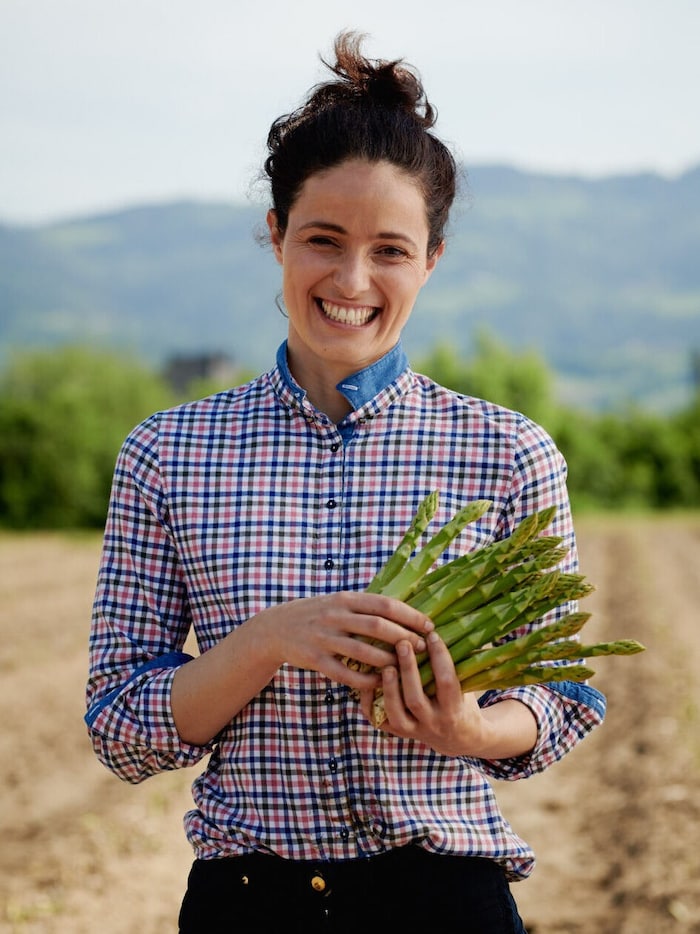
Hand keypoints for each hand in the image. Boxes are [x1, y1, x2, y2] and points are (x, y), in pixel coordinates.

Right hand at [257, 591, 433, 691]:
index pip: (385, 604)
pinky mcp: (316, 659)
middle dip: (404, 637)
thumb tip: (406, 610)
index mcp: (346, 598)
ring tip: (406, 668)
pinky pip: (345, 673)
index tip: (429, 625)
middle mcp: (335, 615)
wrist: (276, 628)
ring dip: (388, 660)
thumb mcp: (339, 601)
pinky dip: (366, 679)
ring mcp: (324, 638)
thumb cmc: (318, 614)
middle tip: (423, 647)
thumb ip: (366, 606)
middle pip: (377, 626)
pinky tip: (381, 683)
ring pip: (363, 651)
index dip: (409, 615)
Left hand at [359, 630, 537, 758]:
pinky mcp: (399, 733)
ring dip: (389, 688)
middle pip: (416, 699)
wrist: (458, 739)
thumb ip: (467, 661)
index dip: (440, 657)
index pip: (447, 682)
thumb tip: (469, 623)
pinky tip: (367, 681)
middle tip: (402, 643)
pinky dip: (369, 702)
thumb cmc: (464, 701)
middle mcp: (433, 723)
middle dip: (408, 670)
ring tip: (385, 664)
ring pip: (396, 713)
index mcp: (454, 710)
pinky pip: (379, 721)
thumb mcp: (469, 685)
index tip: (432, 634)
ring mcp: (414, 730)